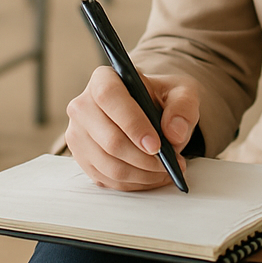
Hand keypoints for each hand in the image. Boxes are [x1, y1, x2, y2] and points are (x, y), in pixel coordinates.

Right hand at [64, 67, 200, 190]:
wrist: (147, 112)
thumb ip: (183, 107)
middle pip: (110, 140)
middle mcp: (83, 105)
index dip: (132, 123)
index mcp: (104, 79)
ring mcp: (78, 134)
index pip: (109, 97)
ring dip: (142, 174)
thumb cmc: (160, 99)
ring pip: (109, 165)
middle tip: (169, 164)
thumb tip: (174, 132)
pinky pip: (108, 179)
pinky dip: (134, 183)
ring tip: (166, 171)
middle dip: (144, 159)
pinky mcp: (82, 159)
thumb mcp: (181, 92)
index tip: (156, 145)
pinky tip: (152, 176)